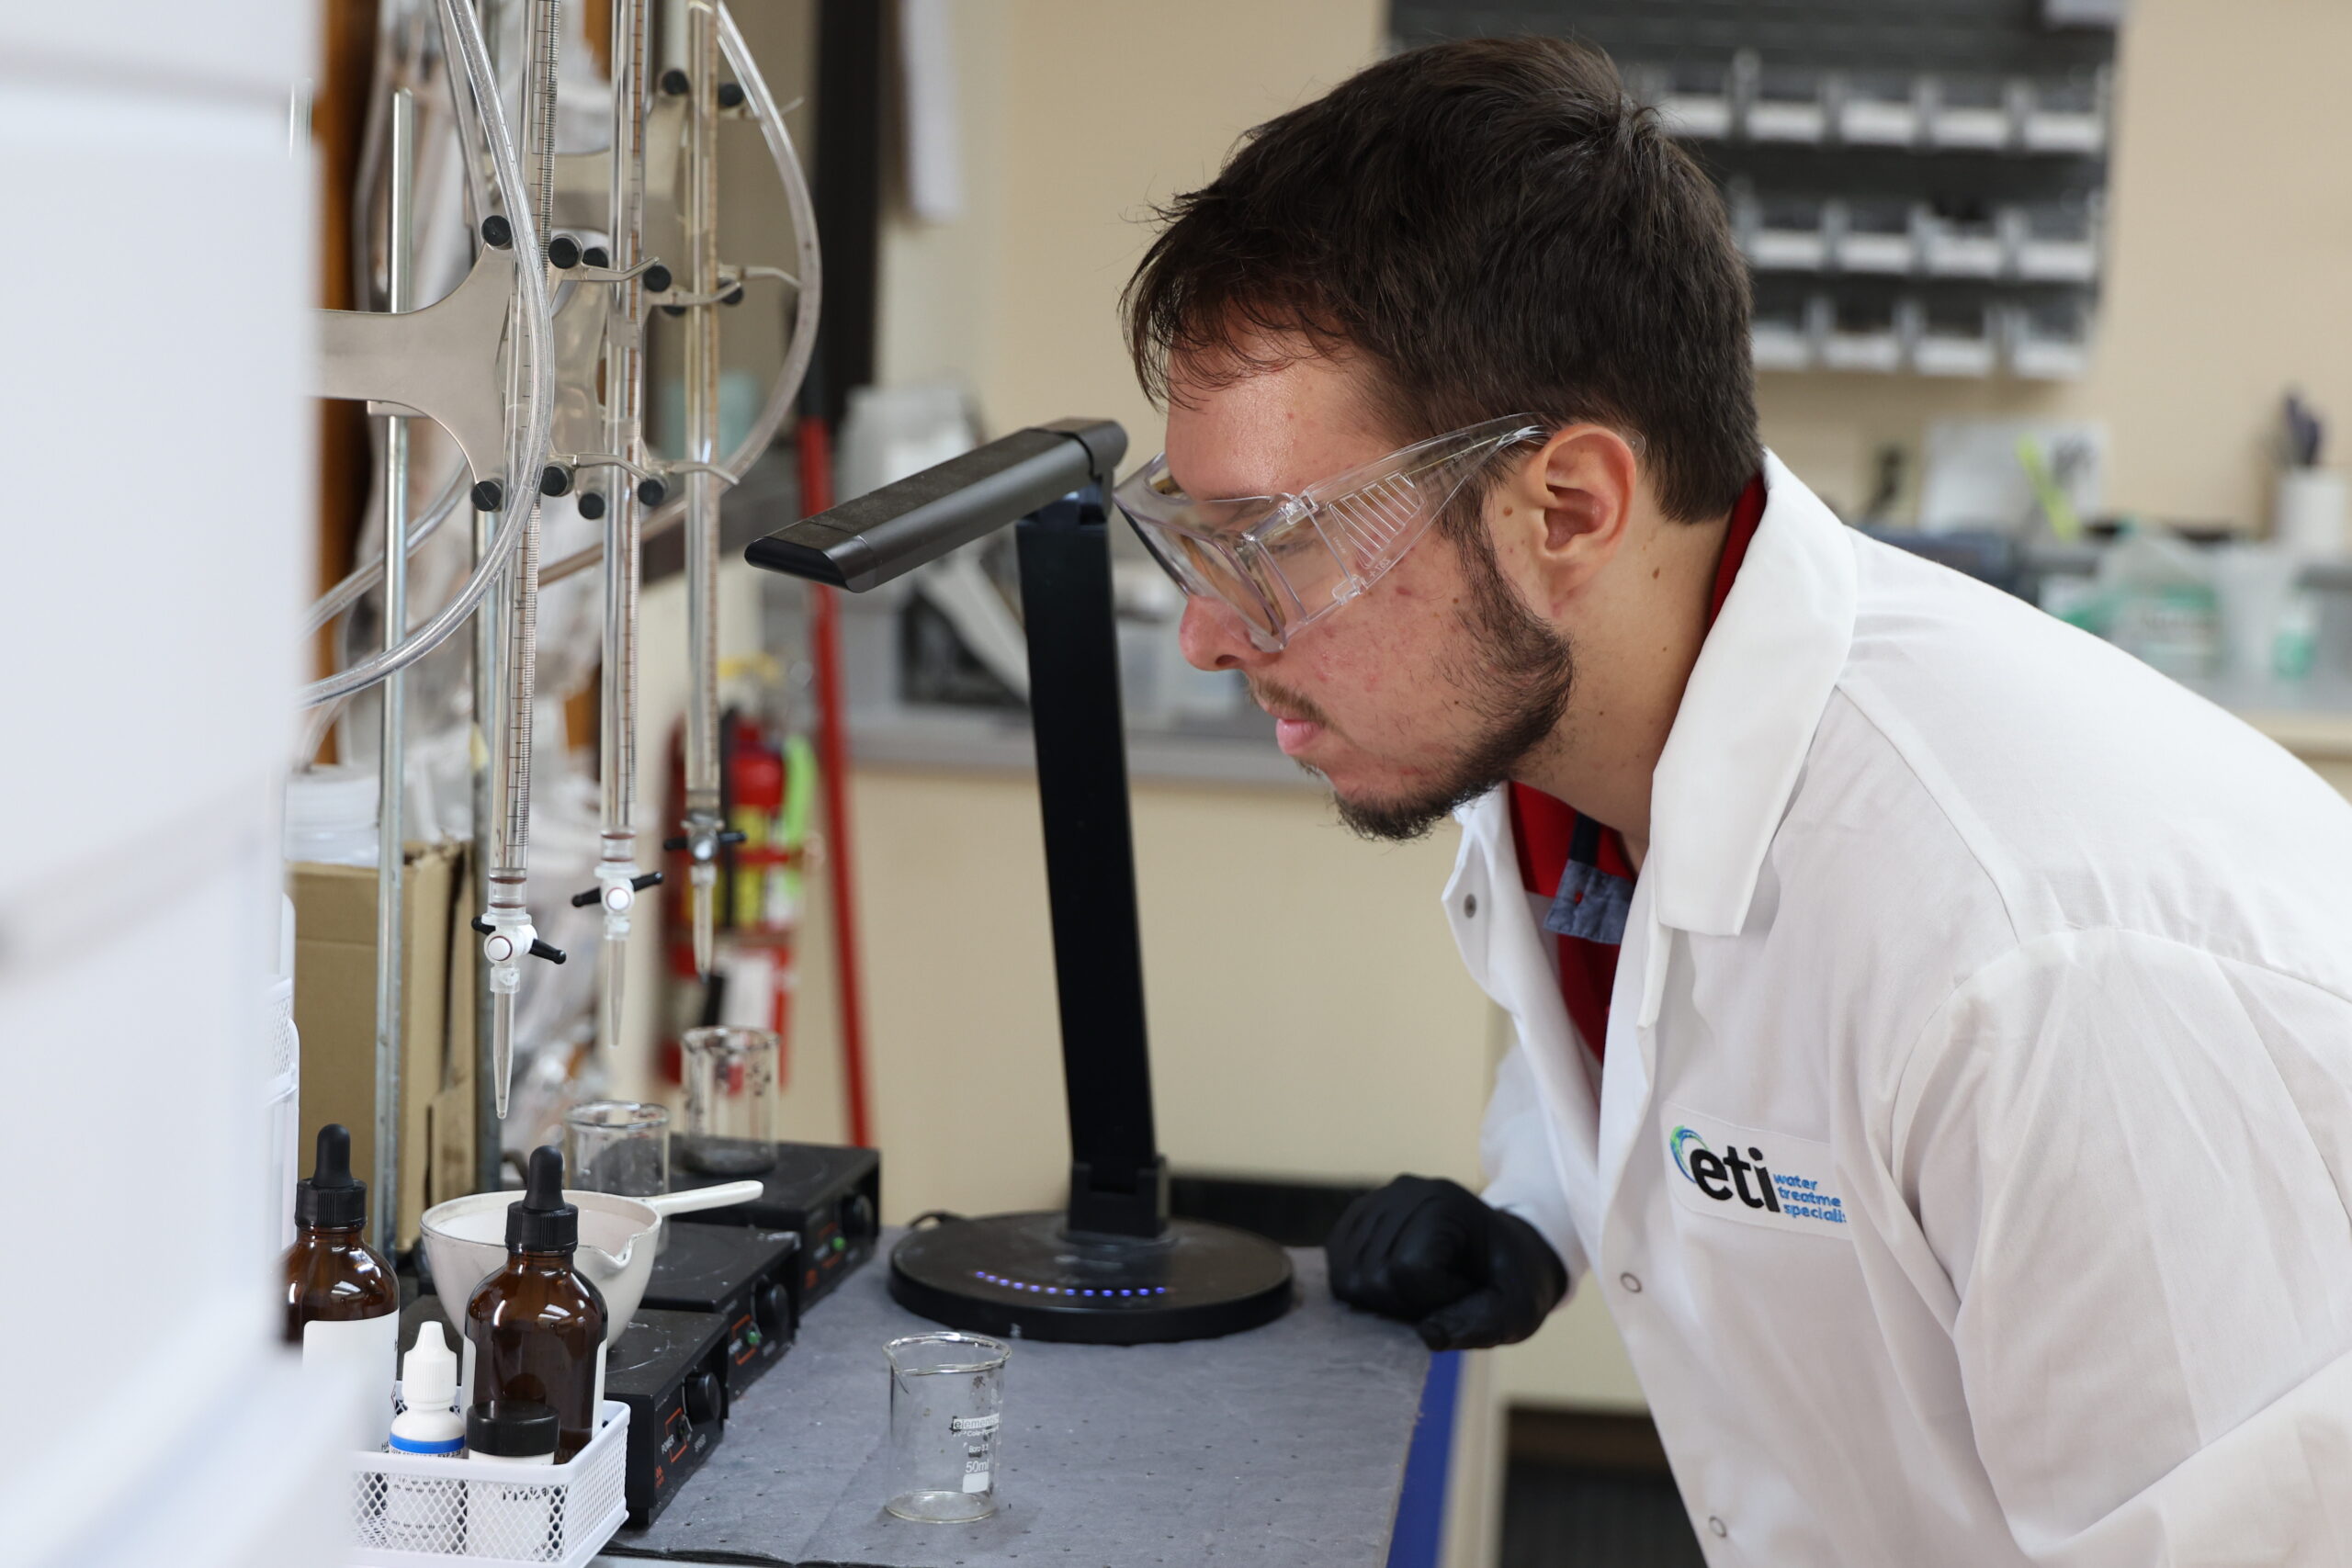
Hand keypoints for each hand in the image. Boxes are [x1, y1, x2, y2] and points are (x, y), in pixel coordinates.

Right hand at [1325, 1175, 1566, 1349]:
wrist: (1506, 1251)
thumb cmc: (1512, 1280)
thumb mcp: (1517, 1309)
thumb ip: (1481, 1325)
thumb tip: (1426, 1335)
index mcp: (1445, 1204)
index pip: (1408, 1272)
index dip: (1434, 1301)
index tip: (1464, 1294)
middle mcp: (1403, 1193)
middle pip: (1371, 1276)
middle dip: (1405, 1304)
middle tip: (1441, 1297)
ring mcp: (1377, 1200)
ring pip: (1347, 1275)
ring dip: (1383, 1299)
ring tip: (1422, 1289)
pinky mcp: (1358, 1215)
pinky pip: (1335, 1264)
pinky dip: (1361, 1286)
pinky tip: (1396, 1284)